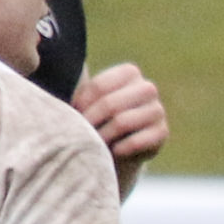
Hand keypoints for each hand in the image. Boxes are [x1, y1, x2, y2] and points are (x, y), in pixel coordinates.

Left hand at [74, 64, 168, 184]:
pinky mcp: (162, 132)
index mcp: (129, 73)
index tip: (73, 117)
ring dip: (103, 136)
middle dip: (92, 122)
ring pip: (123, 122)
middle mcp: (147, 88)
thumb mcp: (87, 102)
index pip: (100, 86)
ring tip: (95, 143)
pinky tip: (113, 151)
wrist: (118, 146)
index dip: (82, 105)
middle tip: (82, 134)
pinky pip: (137, 141)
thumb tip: (61, 100)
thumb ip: (81, 94)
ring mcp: (158, 110)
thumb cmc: (97, 119)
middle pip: (111, 104)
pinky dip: (120, 149)